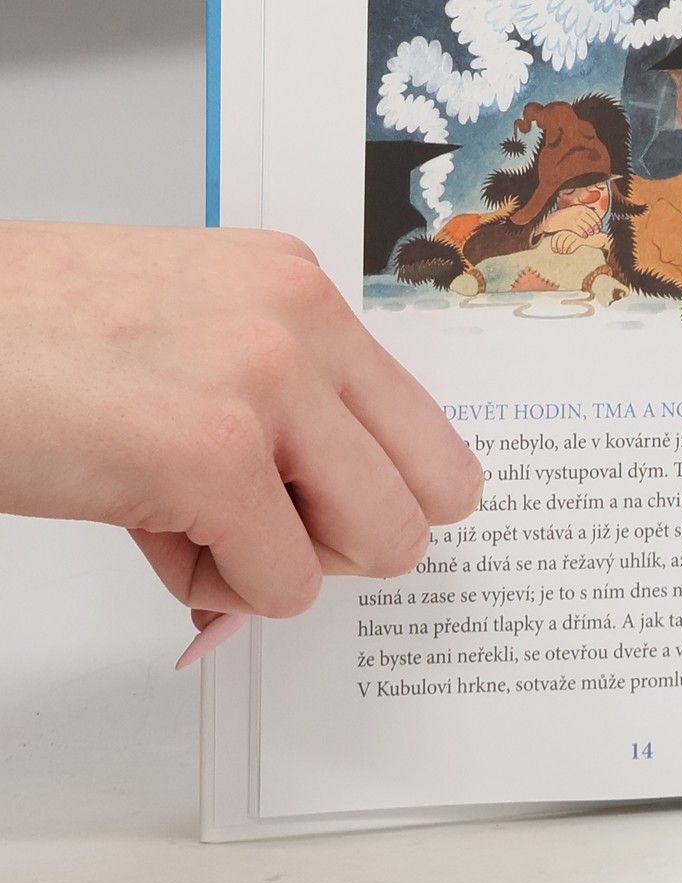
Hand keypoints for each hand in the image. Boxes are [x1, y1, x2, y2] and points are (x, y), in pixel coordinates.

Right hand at [0, 222, 483, 635]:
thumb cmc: (23, 342)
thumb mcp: (180, 346)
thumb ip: (266, 423)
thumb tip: (317, 543)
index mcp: (301, 291)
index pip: (426, 429)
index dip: (371, 494)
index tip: (311, 510)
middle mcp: (304, 322)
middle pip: (438, 491)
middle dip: (352, 540)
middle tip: (264, 531)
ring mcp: (266, 384)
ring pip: (381, 544)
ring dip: (285, 568)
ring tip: (192, 525)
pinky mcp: (211, 456)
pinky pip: (282, 586)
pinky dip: (219, 591)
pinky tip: (147, 532)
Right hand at [540, 204, 602, 242]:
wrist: (552, 220)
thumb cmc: (566, 218)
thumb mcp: (576, 212)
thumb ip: (585, 215)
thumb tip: (597, 219)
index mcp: (580, 207)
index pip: (592, 213)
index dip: (597, 220)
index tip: (600, 226)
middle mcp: (576, 211)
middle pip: (589, 220)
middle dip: (594, 226)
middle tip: (596, 232)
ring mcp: (571, 217)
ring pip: (584, 225)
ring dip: (589, 230)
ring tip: (590, 234)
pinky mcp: (567, 224)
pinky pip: (577, 229)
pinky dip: (582, 233)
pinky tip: (584, 236)